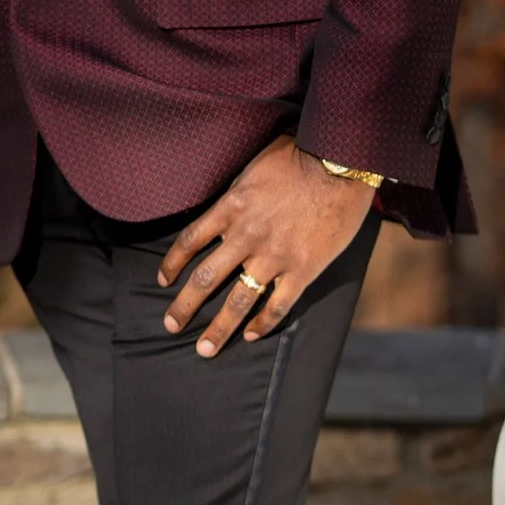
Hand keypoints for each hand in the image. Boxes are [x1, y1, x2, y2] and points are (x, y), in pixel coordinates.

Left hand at [157, 135, 375, 354]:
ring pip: (238, 300)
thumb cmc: (300, 155)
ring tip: (205, 349)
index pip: (190, 241)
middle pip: (206, 279)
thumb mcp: (255, 166)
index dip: (173, 263)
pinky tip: (252, 335)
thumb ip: (237, 192)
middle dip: (185, 306)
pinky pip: (278, 304)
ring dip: (218, 328)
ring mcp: (274, 256)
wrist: (341, 162)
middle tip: (171, 325)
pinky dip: (263, 323)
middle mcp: (246, 236)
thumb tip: (225, 207)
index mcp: (231, 207)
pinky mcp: (303, 269)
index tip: (163, 280)